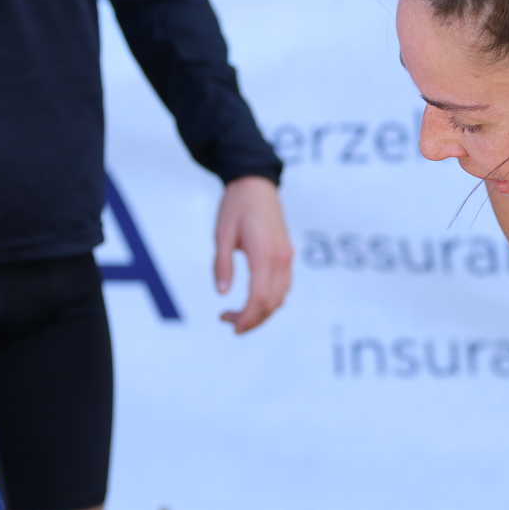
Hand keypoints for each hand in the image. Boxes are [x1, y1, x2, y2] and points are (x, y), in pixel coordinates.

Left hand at [214, 176, 292, 333]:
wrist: (257, 184)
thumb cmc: (236, 206)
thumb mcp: (221, 234)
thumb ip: (222, 264)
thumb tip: (222, 293)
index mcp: (264, 254)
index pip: (260, 297)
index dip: (247, 317)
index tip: (231, 326)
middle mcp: (281, 259)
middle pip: (273, 303)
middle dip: (252, 320)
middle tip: (228, 322)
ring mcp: (287, 258)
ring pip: (280, 297)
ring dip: (261, 312)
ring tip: (236, 313)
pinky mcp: (287, 256)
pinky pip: (283, 287)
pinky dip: (269, 300)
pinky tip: (251, 299)